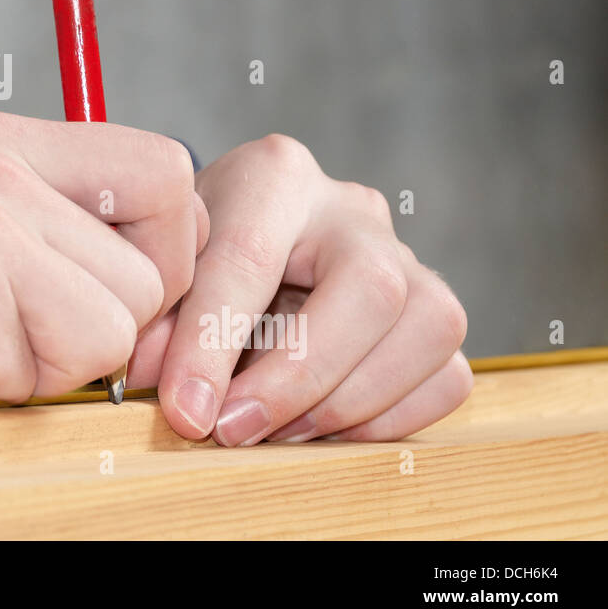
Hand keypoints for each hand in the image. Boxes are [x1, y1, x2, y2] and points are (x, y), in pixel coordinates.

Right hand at [0, 111, 208, 399]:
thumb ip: (59, 237)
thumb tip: (171, 302)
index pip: (164, 170)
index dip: (172, 248)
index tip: (126, 294)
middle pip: (152, 270)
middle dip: (106, 330)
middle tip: (20, 336)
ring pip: (112, 327)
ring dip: (51, 366)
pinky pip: (46, 373)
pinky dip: (1, 389)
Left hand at [129, 134, 470, 444]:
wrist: (232, 231)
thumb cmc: (193, 248)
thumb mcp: (163, 268)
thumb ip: (161, 322)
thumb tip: (181, 400)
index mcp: (273, 176)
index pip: (249, 258)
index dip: (214, 344)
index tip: (187, 411)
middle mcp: (350, 208)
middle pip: (372, 286)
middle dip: (301, 375)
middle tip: (235, 428)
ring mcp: (405, 254)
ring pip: (430, 325)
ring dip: (351, 401)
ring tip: (277, 432)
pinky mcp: (431, 308)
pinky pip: (448, 373)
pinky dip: (390, 418)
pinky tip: (321, 429)